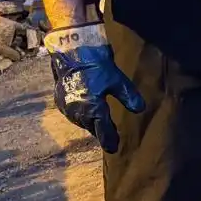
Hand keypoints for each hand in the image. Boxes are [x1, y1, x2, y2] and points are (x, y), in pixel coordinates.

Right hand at [45, 24, 145, 152]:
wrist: (72, 52)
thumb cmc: (97, 65)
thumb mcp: (117, 80)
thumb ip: (128, 97)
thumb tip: (140, 109)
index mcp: (93, 110)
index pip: (103, 131)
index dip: (110, 140)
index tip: (115, 149)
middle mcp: (78, 113)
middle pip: (92, 127)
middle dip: (101, 131)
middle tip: (110, 136)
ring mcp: (66, 108)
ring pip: (82, 121)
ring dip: (90, 123)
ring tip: (99, 125)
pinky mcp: (60, 101)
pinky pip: (73, 114)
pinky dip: (81, 115)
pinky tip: (87, 112)